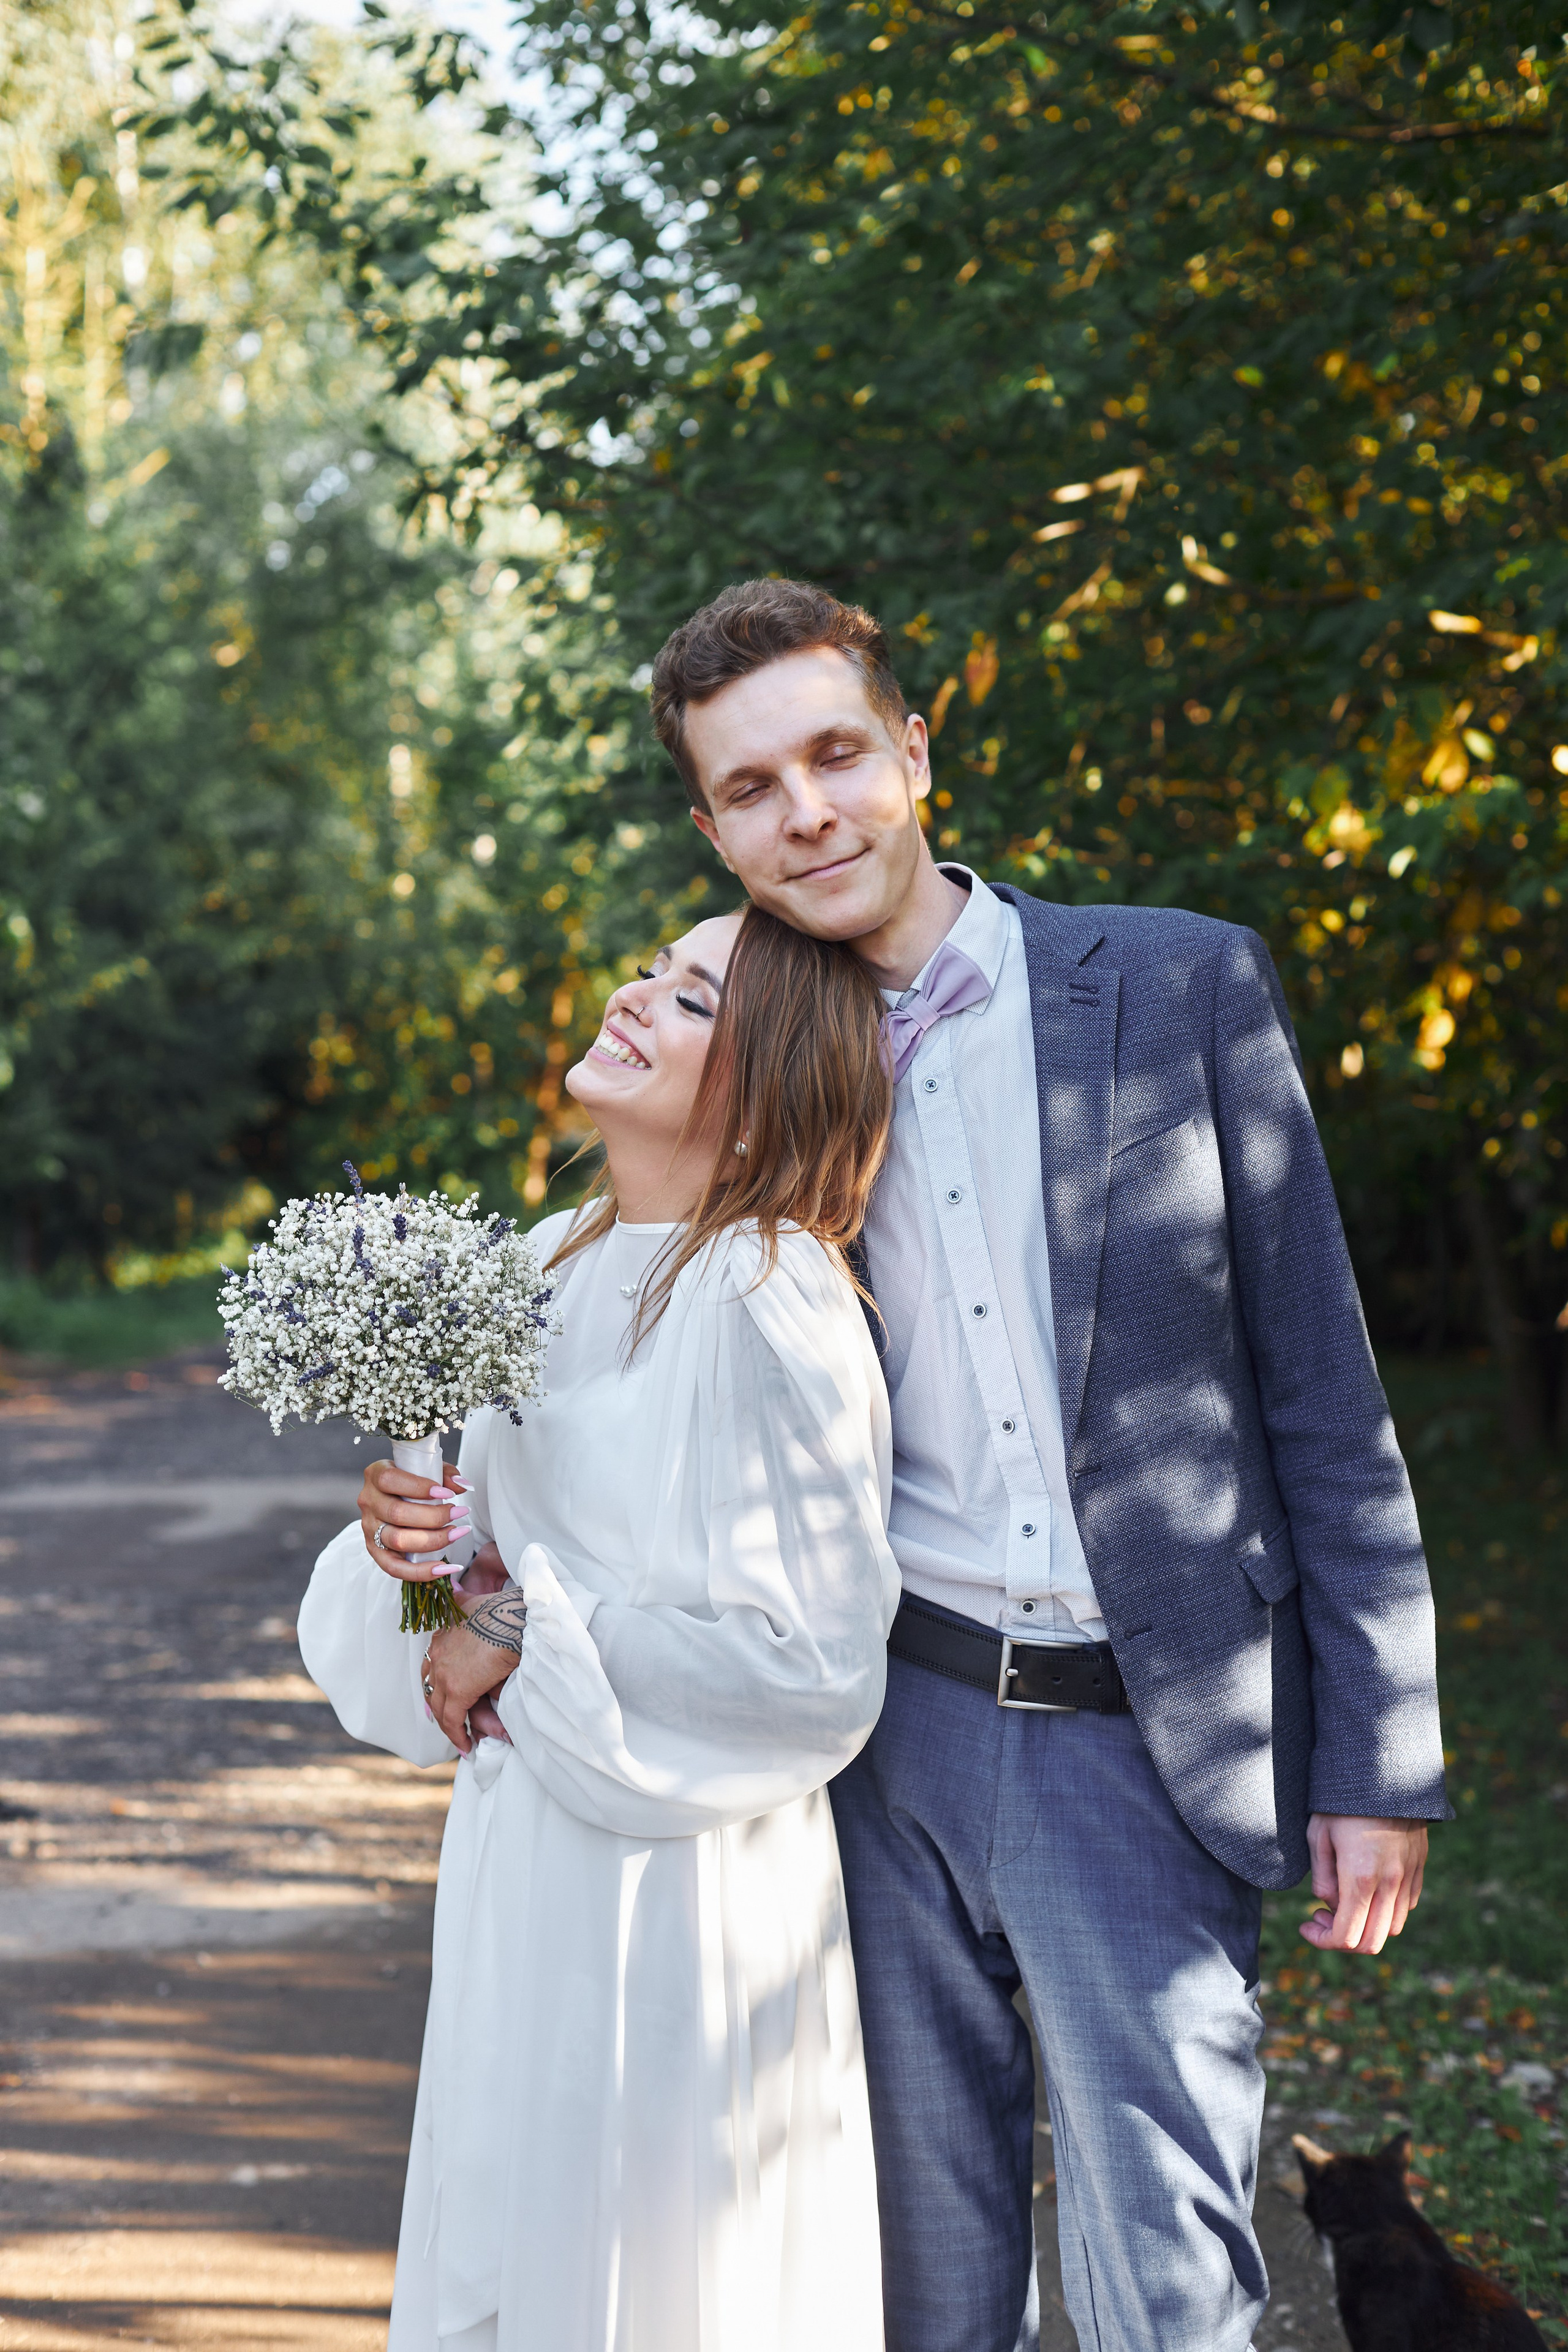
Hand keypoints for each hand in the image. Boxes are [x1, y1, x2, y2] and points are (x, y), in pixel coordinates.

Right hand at [358, 1454, 471, 1583]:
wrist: (396, 1497)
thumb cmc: (413, 1480)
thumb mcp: (427, 1469)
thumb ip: (445, 1474)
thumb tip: (461, 1486)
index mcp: (376, 1475)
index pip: (390, 1480)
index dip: (419, 1487)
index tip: (447, 1493)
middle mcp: (368, 1502)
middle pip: (397, 1514)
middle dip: (434, 1516)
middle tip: (458, 1513)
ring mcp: (369, 1528)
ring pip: (398, 1540)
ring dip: (432, 1540)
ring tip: (455, 1533)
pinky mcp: (375, 1551)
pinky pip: (394, 1567)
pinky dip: (421, 1572)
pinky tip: (444, 1568)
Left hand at [422, 1611, 521, 1755]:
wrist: (514, 1618)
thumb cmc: (504, 1609)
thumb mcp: (473, 1598)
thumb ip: (461, 1599)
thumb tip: (452, 1581)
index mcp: (442, 1634)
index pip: (431, 1663)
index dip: (435, 1680)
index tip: (440, 1693)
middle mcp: (437, 1652)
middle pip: (431, 1687)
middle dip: (438, 1705)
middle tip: (447, 1719)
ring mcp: (445, 1672)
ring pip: (440, 1707)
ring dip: (449, 1724)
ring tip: (460, 1738)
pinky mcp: (457, 1689)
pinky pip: (452, 1720)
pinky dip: (457, 1734)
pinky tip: (466, 1745)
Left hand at [1300, 1814, 1427, 1954]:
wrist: (1382, 1770)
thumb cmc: (1341, 1800)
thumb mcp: (1318, 1835)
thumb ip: (1322, 1878)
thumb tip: (1330, 1905)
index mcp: (1360, 1878)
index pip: (1347, 1937)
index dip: (1323, 1941)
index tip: (1306, 1924)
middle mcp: (1390, 1883)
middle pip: (1372, 1942)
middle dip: (1343, 1939)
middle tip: (1321, 1915)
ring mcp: (1409, 1875)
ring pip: (1393, 1927)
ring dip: (1367, 1926)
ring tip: (1343, 1901)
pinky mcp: (1418, 1865)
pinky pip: (1406, 1905)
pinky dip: (1386, 1910)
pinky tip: (1367, 1887)